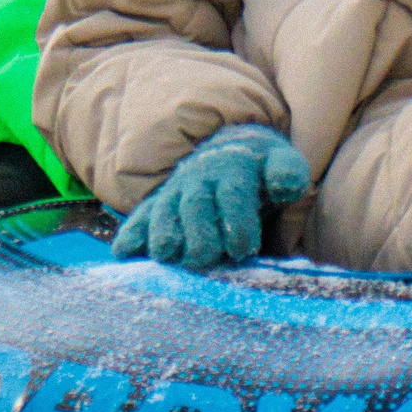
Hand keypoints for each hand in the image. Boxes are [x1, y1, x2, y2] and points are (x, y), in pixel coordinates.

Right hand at [111, 124, 311, 267]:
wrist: (227, 151)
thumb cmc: (259, 171)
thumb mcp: (280, 164)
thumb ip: (287, 173)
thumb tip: (287, 183)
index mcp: (234, 169)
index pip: (233, 193)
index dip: (237, 220)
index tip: (243, 248)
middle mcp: (199, 179)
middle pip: (195, 205)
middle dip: (198, 232)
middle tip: (203, 259)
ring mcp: (174, 192)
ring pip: (164, 210)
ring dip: (162, 233)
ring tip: (166, 255)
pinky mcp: (156, 206)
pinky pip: (140, 217)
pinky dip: (131, 234)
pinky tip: (124, 252)